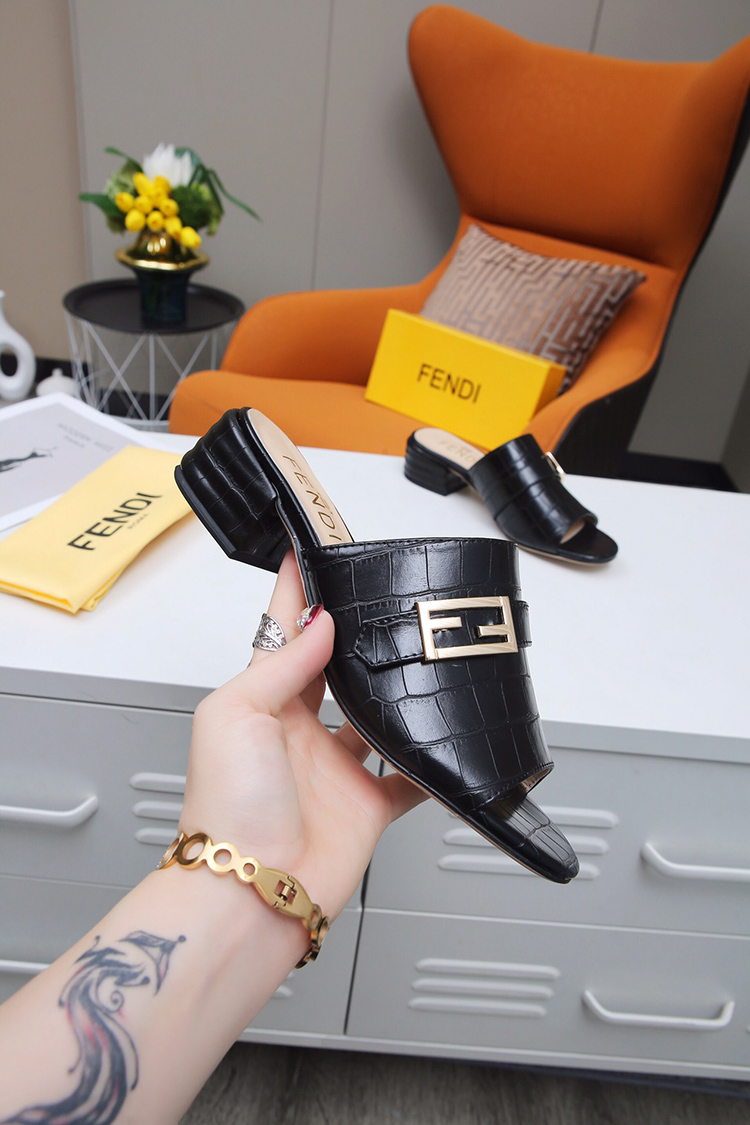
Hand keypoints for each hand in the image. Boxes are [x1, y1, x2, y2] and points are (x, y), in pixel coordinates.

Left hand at [180, 551, 426, 917]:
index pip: (284, 633)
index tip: (314, 551)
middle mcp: (300, 732)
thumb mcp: (237, 714)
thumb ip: (282, 664)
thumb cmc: (225, 808)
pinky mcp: (368, 807)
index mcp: (262, 703)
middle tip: (385, 602)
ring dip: (397, 693)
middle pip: (336, 670)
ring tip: (422, 659)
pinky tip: (446, 740)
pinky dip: (430, 762)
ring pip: (377, 717)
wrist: (251, 891)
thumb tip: (319, 621)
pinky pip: (409, 776)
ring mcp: (336, 769)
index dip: (299, 594)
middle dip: (358, 638)